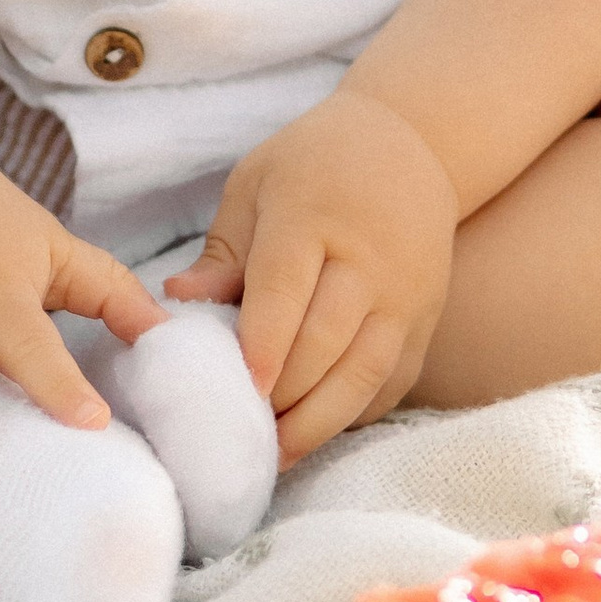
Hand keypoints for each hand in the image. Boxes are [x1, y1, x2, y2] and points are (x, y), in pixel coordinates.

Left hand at [165, 90, 456, 461]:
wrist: (411, 147)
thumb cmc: (314, 166)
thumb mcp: (257, 186)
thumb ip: (222, 252)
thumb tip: (176, 302)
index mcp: (312, 217)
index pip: (285, 289)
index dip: (260, 345)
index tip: (237, 390)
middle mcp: (366, 262)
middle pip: (324, 342)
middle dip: (280, 396)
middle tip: (236, 432)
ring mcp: (404, 297)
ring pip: (363, 374)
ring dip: (317, 422)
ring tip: (272, 454)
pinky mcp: (424, 323)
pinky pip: (390, 384)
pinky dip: (352, 415)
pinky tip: (316, 432)